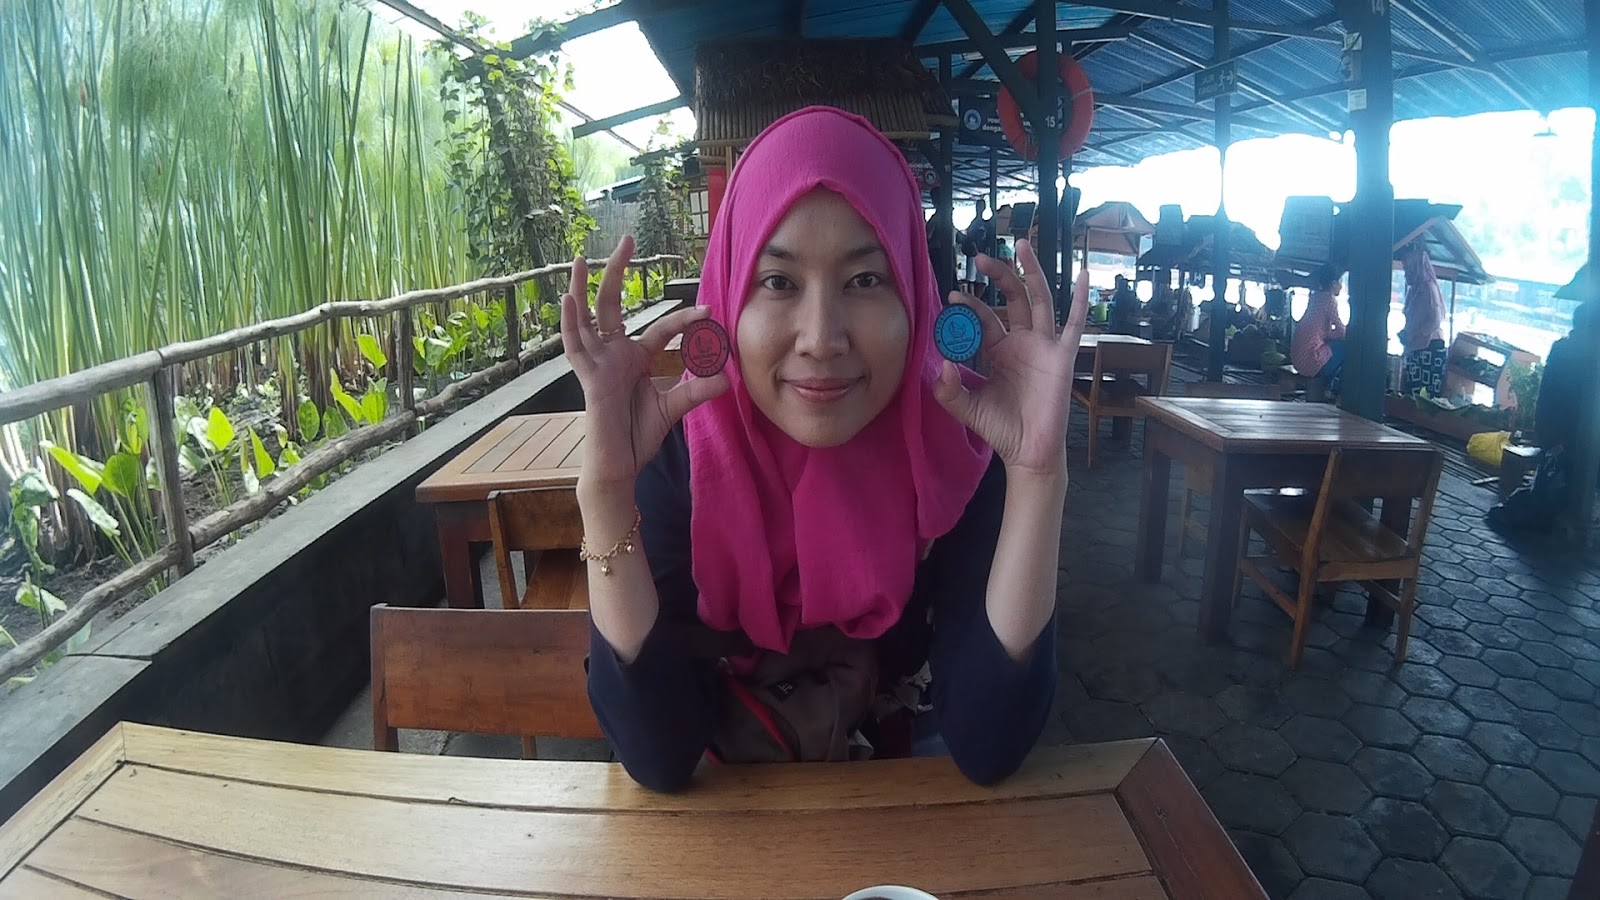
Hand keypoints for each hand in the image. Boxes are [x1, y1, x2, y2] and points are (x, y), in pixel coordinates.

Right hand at [560, 235, 728, 488]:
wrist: (619, 465)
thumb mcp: (673, 408)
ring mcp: (598, 364)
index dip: (685, 321)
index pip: (661, 329)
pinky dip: (570, 323)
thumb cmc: (639, 436)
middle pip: (612, 304)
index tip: (709, 312)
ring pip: (587, 318)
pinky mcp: (589, 378)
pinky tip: (567, 299)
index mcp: (633, 358)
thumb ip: (696, 391)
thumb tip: (725, 377)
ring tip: (578, 258)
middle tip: (627, 240)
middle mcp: (612, 354)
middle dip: (617, 272)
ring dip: (581, 287)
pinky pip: (575, 346)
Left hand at [932, 239, 1089, 478]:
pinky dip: (1079, 300)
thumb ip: (948, 390)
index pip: (985, 319)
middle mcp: (1022, 343)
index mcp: (999, 351)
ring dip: (1032, 272)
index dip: (970, 306)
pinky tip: (1082, 274)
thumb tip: (940, 365)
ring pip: (1040, 300)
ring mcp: (1044, 347)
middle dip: (998, 276)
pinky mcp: (1062, 357)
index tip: (952, 297)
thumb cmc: (1000, 428)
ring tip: (1021, 244)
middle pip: (1013, 299)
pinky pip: (1074, 324)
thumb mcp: (966, 407)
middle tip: (979, 258)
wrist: (1027, 452)